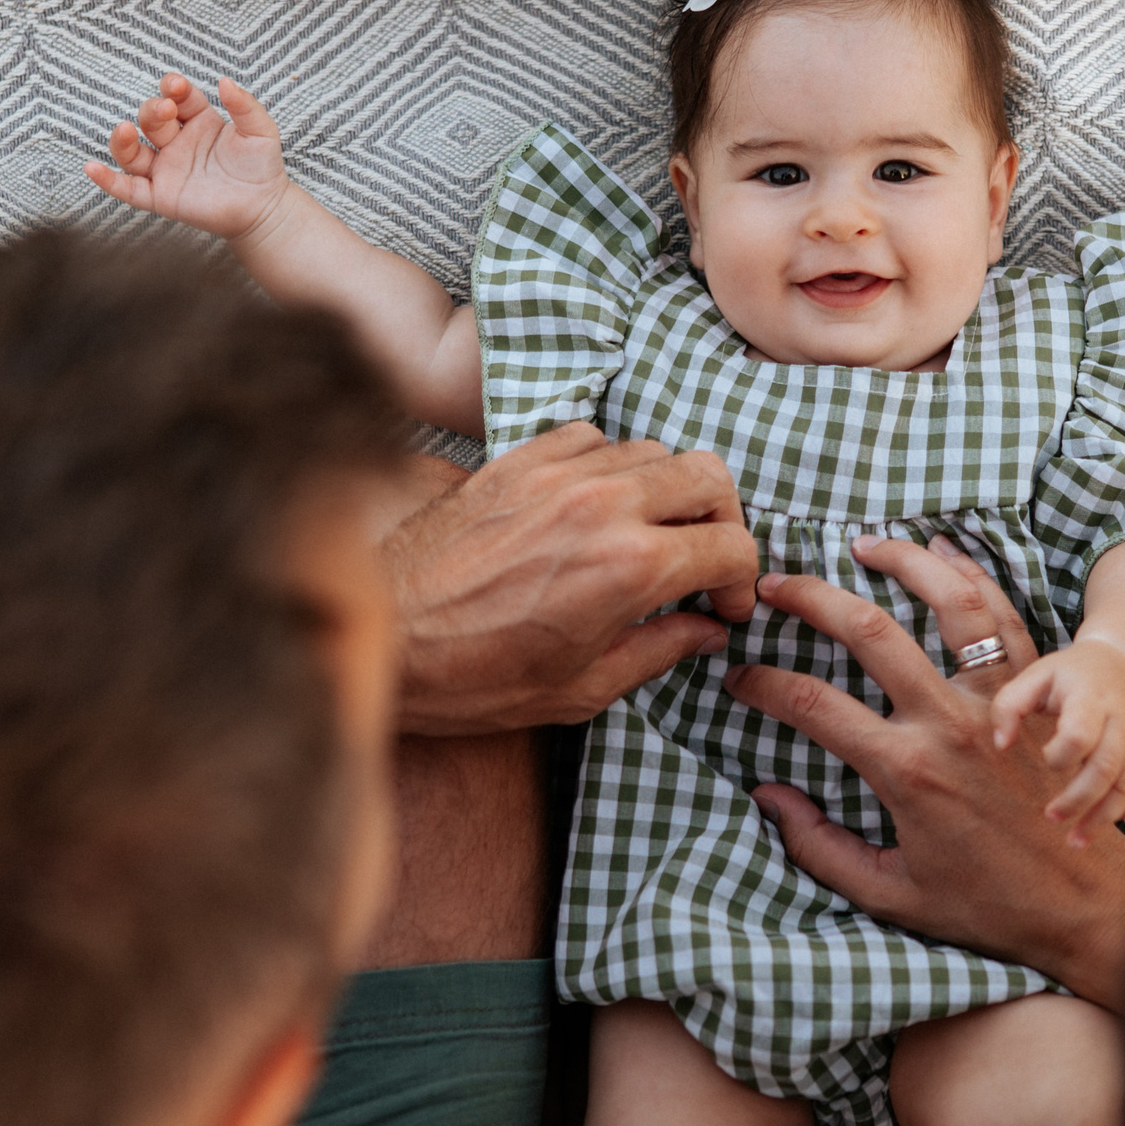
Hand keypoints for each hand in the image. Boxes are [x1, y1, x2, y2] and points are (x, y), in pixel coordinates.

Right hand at [84, 73, 291, 240]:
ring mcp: (165, 169)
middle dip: (154, 111)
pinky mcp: (160, 196)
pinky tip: (92, 168)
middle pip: (151, 119)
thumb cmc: (262, 168)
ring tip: (125, 130)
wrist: (264, 209)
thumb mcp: (261, 131)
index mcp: (197, 120)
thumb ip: (245, 106)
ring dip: (122, 140)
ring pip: (131, 152)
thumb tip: (225, 81)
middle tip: (166, 110)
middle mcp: (176, 142)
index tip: (177, 87)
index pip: (177, 96)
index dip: (173, 89)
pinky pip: (127, 188)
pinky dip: (107, 180)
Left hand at [386, 423, 760, 732]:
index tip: (726, 606)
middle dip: (722, 520)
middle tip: (704, 559)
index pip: (730, 547)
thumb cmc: (475, 677)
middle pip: (709, 475)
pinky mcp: (517, 459)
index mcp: (630, 567)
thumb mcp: (582, 688)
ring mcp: (557, 473)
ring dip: (666, 492)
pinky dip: (608, 465)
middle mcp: (603, 505)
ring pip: (654, 450)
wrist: (383, 637)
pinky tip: (592, 506)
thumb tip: (705, 631)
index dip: (742, 582)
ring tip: (648, 533)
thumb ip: (659, 650)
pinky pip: (591, 437)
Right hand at [723, 534, 1124, 1010]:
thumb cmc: (987, 906)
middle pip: (870, 632)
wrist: (1086, 904)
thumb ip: (819, 848)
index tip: (737, 676)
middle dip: (811, 599)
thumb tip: (767, 797)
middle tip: (773, 585)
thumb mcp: (891, 895)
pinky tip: (944, 552)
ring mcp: (998, 701)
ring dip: (903, 561)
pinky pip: (1006, 617)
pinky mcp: (1037, 695)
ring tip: (863, 544)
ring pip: (950, 603)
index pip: (812, 706)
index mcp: (905, 770)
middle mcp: (949, 722)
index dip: (763, 685)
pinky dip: (974, 576)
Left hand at [989, 638, 1124, 839]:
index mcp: (1091, 697)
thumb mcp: (1035, 675)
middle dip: (1078, 800)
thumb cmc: (1070, 673)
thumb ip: (1008, 706)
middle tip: (1052, 816)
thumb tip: (1000, 744)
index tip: (1044, 757)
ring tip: (1076, 839)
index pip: (1080, 734)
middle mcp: (1122, 718)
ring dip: (1104, 817)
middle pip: (1106, 768)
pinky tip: (1118, 820)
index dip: (1060, 755)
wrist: (1121, 660)